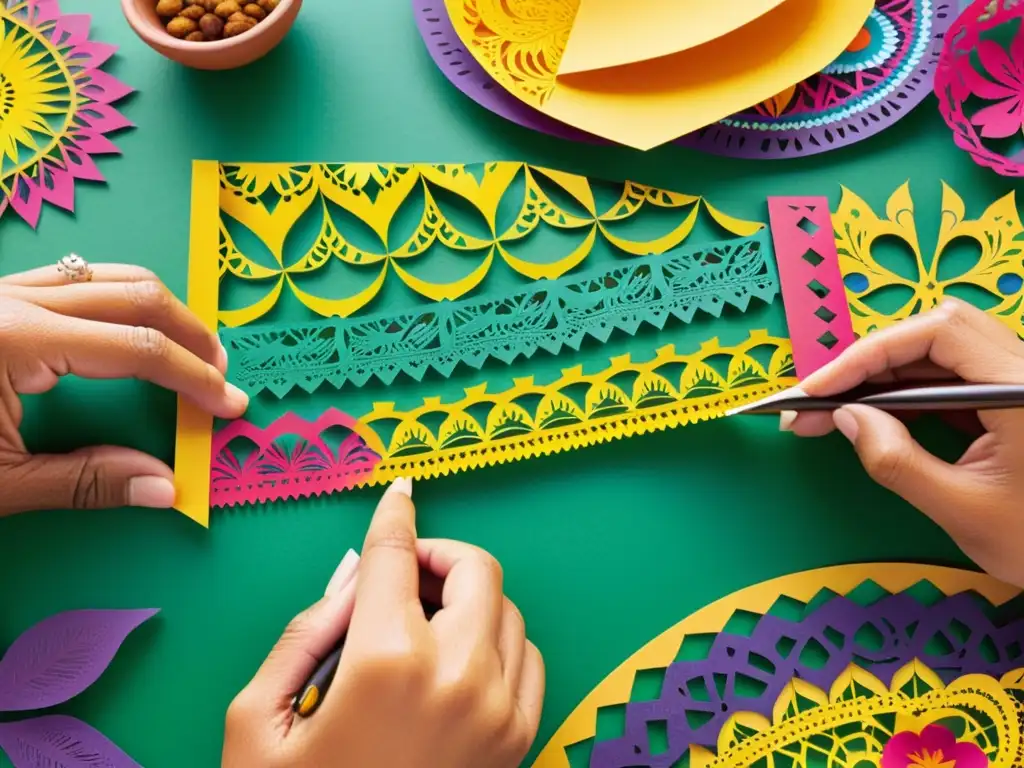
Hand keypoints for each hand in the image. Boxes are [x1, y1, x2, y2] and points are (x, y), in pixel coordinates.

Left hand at [0, 263, 246, 514]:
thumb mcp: (0, 485)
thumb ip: (85, 482)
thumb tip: (164, 488)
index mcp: (16, 340)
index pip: (136, 348)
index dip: (193, 378)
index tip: (228, 405)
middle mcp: (13, 301)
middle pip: (136, 295)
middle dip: (191, 335)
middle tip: (220, 375)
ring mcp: (3, 292)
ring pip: (110, 275)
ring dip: (163, 310)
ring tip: (190, 350)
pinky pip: (78, 279)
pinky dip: (121, 299)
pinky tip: (135, 330)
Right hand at [223, 479, 544, 767]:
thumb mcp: (256, 721)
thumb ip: (303, 631)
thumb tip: (355, 574)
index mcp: (387, 660)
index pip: (395, 555)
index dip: (393, 517)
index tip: (399, 494)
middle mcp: (458, 674)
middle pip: (475, 567)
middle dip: (436, 556)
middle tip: (401, 576)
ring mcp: (500, 710)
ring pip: (506, 608)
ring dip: (467, 598)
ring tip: (420, 626)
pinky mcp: (521, 740)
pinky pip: (529, 657)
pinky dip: (499, 640)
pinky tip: (457, 660)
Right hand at [785, 299, 1023, 587]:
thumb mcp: (961, 510)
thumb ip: (896, 460)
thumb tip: (846, 417)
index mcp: (1023, 390)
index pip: (937, 335)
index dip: (868, 355)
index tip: (817, 389)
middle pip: (937, 333)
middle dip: (869, 362)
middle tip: (816, 401)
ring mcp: (1020, 387)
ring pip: (942, 354)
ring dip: (883, 377)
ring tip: (834, 412)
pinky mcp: (1013, 403)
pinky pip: (953, 380)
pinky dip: (907, 394)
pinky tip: (875, 419)